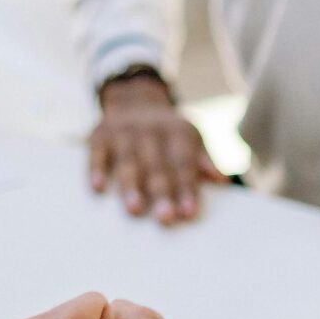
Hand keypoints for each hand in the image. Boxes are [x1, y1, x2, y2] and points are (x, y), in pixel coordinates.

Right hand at [88, 75, 225, 225]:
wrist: (134, 99)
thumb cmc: (168, 132)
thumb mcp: (190, 138)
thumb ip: (203, 160)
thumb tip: (222, 181)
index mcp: (177, 132)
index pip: (183, 162)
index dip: (186, 187)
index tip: (188, 212)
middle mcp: (150, 129)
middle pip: (157, 164)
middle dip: (161, 191)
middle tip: (165, 218)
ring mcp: (123, 131)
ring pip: (128, 160)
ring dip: (131, 185)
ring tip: (135, 210)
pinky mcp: (100, 134)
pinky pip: (97, 152)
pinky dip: (97, 169)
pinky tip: (98, 188)